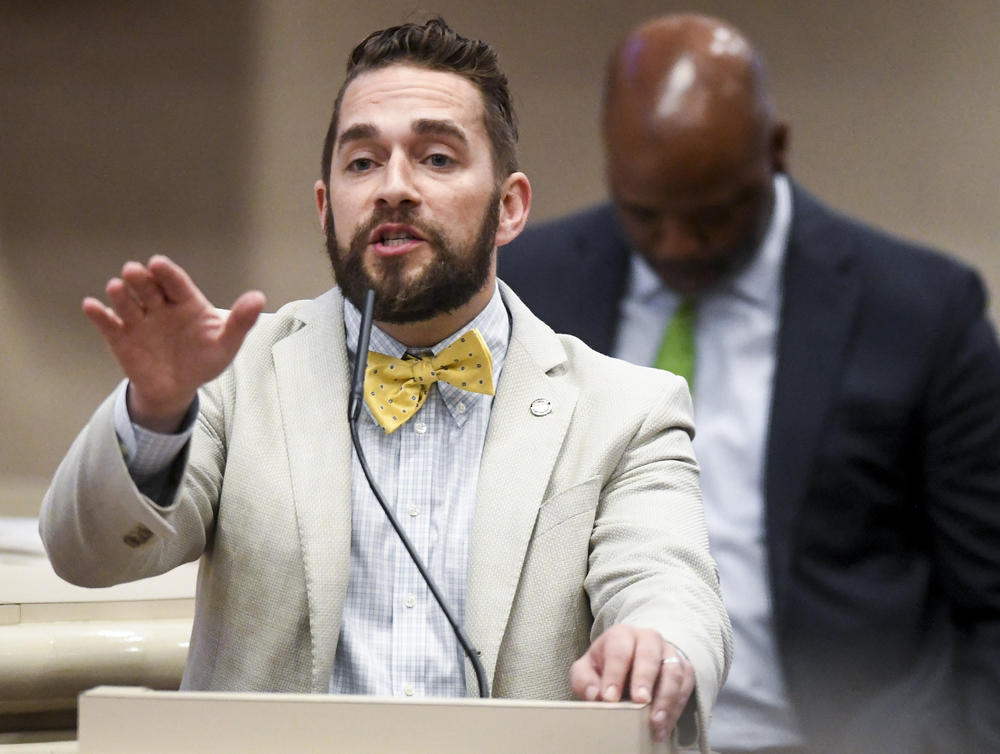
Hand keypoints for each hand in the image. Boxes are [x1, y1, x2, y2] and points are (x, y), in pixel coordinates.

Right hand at [82, 255, 265, 431]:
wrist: (178, 389)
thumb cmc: (204, 360)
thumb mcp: (226, 344)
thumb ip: (240, 322)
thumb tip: (258, 298)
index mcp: (186, 302)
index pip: (176, 284)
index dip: (167, 274)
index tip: (158, 264)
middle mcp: (160, 306)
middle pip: (149, 289)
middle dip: (141, 279)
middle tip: (134, 271)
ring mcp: (139, 321)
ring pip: (128, 304)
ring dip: (121, 295)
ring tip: (117, 287)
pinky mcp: (121, 338)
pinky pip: (109, 325)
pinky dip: (99, 315)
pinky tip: (91, 307)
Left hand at [570, 625, 694, 742]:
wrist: (633, 659)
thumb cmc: (607, 665)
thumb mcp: (587, 669)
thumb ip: (584, 680)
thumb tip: (595, 695)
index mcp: (622, 635)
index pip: (619, 650)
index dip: (615, 674)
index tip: (610, 698)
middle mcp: (648, 639)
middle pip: (649, 655)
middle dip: (645, 678)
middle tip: (640, 701)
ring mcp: (669, 652)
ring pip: (673, 670)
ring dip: (666, 697)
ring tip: (655, 721)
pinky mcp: (684, 669)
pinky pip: (686, 685)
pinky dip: (676, 707)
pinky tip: (664, 725)